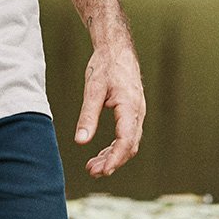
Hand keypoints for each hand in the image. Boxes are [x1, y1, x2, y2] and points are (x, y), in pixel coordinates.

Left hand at [74, 39, 144, 177]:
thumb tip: (80, 141)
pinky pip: (128, 134)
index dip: (115, 158)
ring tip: (93, 167)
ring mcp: (137, 111)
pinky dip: (116, 146)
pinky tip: (102, 153)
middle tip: (92, 171)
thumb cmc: (105, 65)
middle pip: (130, 146)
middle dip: (112, 162)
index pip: (126, 140)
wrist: (116, 47)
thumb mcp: (93, 89)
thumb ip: (87, 116)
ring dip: (113, 156)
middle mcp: (138, 111)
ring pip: (129, 142)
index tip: (103, 171)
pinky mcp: (133, 111)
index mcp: (130, 106)